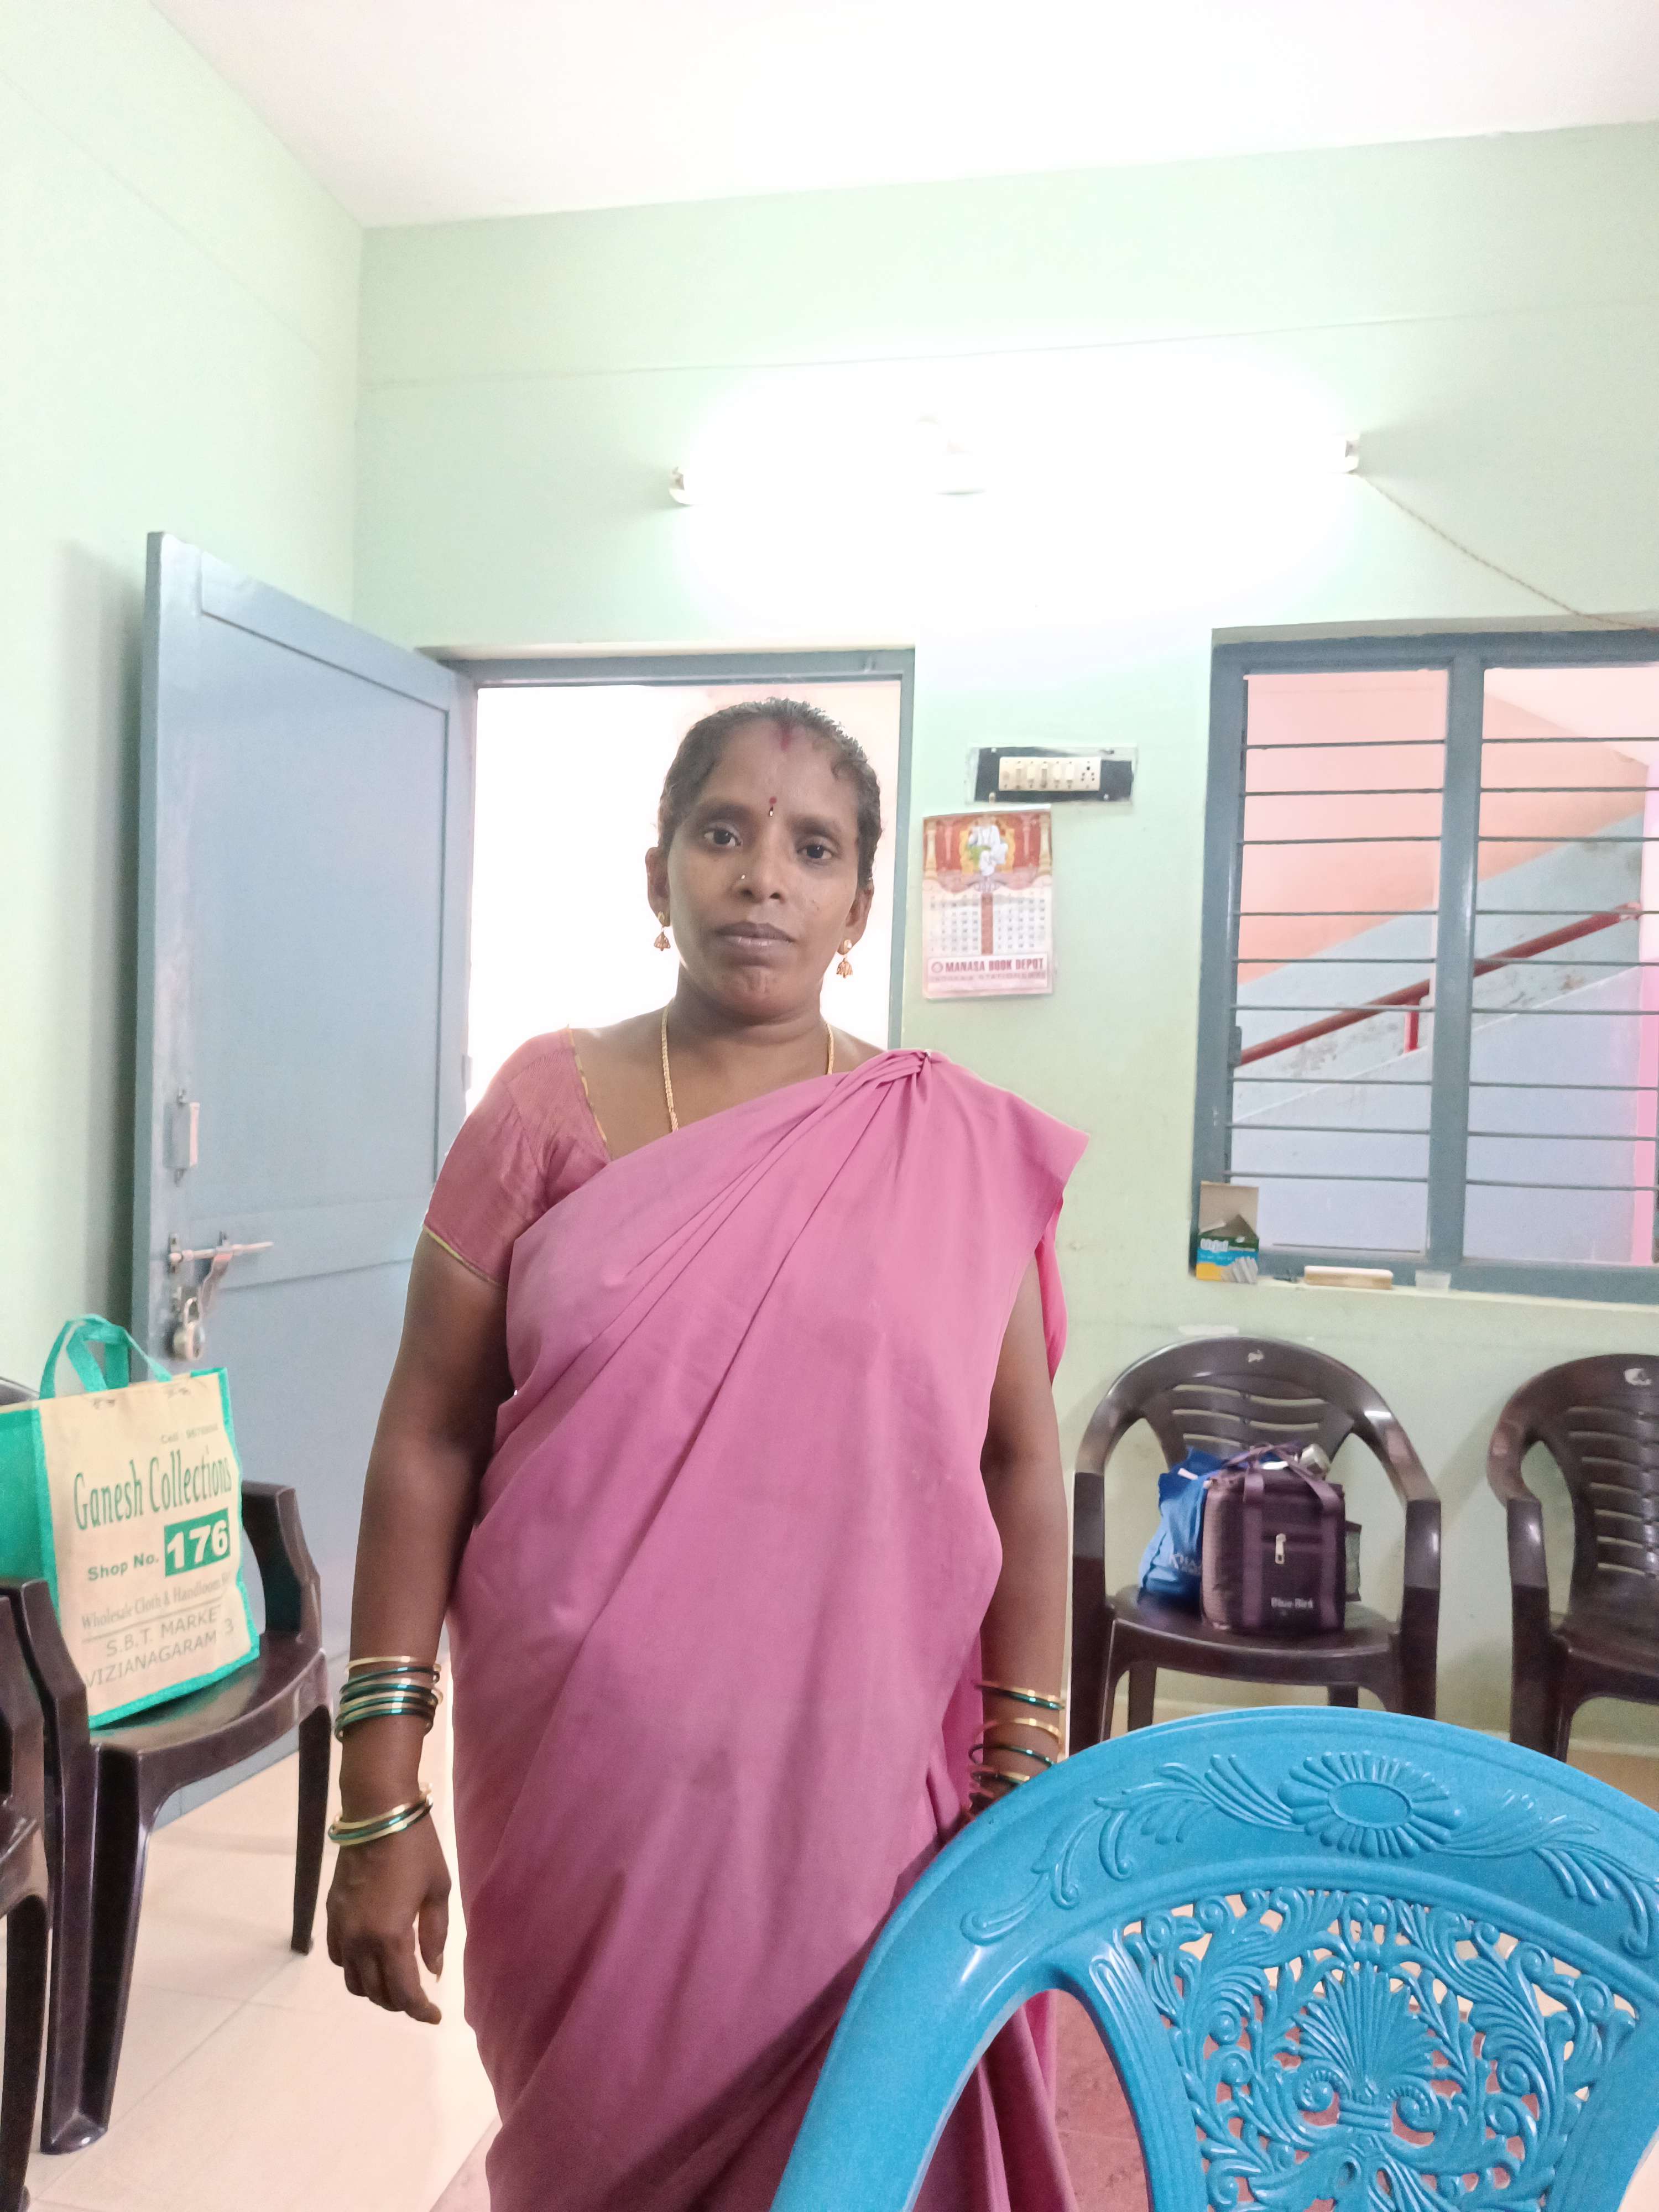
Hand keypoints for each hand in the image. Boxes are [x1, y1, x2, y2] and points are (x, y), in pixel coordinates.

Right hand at [326, 1814, 450, 2023]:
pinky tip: (371, 1958)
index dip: (420, 2010)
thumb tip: (433, 1971)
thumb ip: (435, 1935)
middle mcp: (361, 1940)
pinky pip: (339, 1958)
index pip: (404, 1991)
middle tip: (419, 1997)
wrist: (377, 1814)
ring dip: (375, 1990)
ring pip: (354, 1982)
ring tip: (396, 1983)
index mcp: (391, 1936)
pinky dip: (355, 1969)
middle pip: (377, 1992)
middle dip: (400, 2002)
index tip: (435, 2016)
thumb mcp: (438, 1890)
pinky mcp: (332, 1916)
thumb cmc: (416, 1848)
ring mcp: (342, 1929)